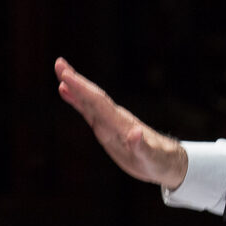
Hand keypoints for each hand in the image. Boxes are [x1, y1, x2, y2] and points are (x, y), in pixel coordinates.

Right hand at [54, 57, 189, 190]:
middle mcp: (115, 118)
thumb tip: (135, 133)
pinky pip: (89, 112)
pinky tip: (67, 93)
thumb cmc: (159, 162)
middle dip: (76, 81)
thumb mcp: (151, 159)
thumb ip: (142, 148)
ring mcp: (111, 122)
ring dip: (75, 87)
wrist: (167, 161)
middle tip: (59, 63)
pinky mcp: (107, 128)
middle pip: (93, 96)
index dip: (82, 90)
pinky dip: (77, 101)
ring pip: (89, 101)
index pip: (99, 103)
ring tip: (60, 73)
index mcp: (122, 124)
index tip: (67, 77)